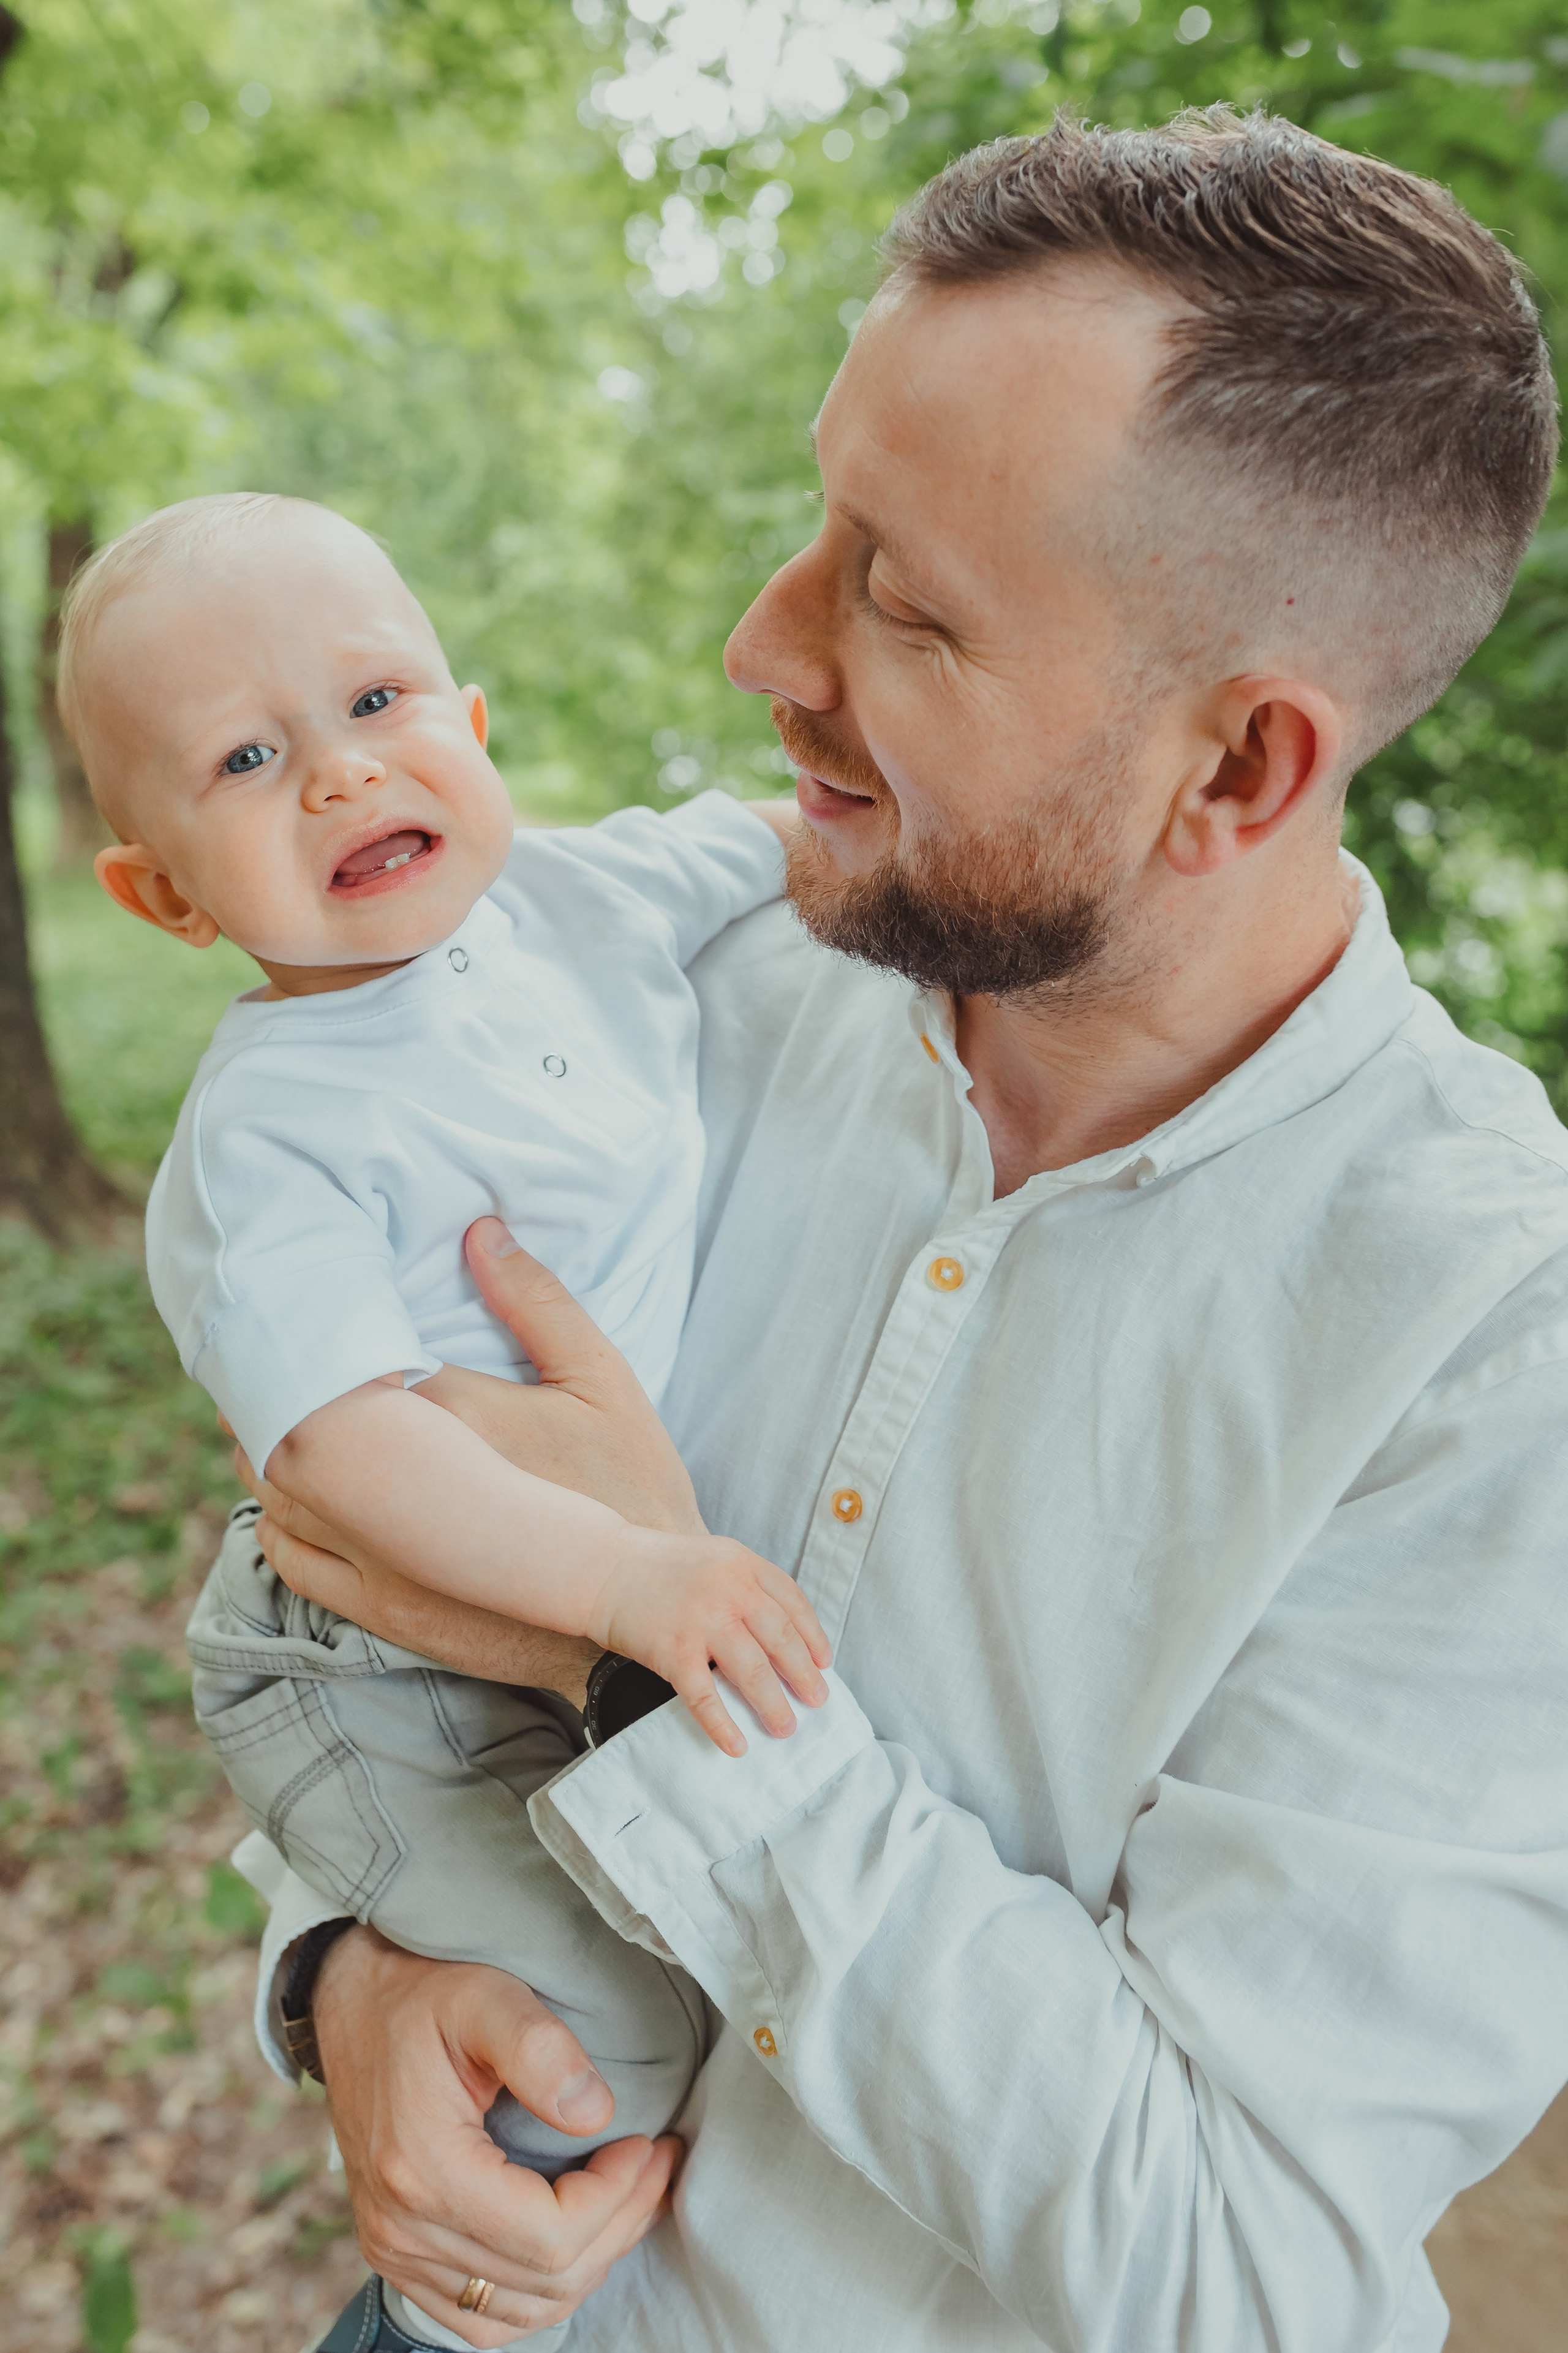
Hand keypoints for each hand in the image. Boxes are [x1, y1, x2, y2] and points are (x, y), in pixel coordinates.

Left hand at [242, 1219, 707, 1698]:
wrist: (643, 1615)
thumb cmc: (632, 1490)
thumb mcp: (604, 1383)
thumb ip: (540, 1304)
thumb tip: (481, 1232)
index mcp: (455, 1417)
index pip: (348, 1357)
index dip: (316, 1330)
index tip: (294, 1304)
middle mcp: (401, 1488)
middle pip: (296, 1423)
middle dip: (271, 1384)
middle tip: (262, 1350)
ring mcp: (383, 1555)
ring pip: (279, 1492)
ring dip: (265, 1449)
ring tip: (270, 1415)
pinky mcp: (381, 1607)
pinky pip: (291, 1559)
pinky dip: (277, 1520)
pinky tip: (290, 1496)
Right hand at [312, 1925, 680, 2345]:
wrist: (353, 2009)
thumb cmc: (422, 1997)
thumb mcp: (484, 1996)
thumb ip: (540, 2049)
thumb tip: (596, 2115)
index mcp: (422, 2169)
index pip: (548, 2236)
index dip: (616, 2198)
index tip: (646, 2143)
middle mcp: (402, 2229)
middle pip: (545, 2279)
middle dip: (620, 2223)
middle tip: (657, 2164)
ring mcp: (395, 2253)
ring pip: (523, 2310)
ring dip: (592, 2261)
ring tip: (631, 2198)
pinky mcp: (398, 2259)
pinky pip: (483, 2317)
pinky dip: (542, 2292)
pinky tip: (577, 2239)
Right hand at [593, 1530, 832, 1756]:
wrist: (602, 1568)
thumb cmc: (658, 1566)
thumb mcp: (713, 1559)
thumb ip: (745, 1586)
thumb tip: (780, 1636)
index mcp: (742, 1565)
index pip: (792, 1602)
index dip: (813, 1635)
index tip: (824, 1662)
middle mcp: (729, 1591)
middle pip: (780, 1640)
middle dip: (803, 1675)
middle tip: (817, 1700)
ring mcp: (701, 1621)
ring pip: (752, 1671)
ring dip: (774, 1704)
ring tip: (786, 1727)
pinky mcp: (673, 1651)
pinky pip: (706, 1697)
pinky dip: (723, 1726)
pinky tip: (736, 1745)